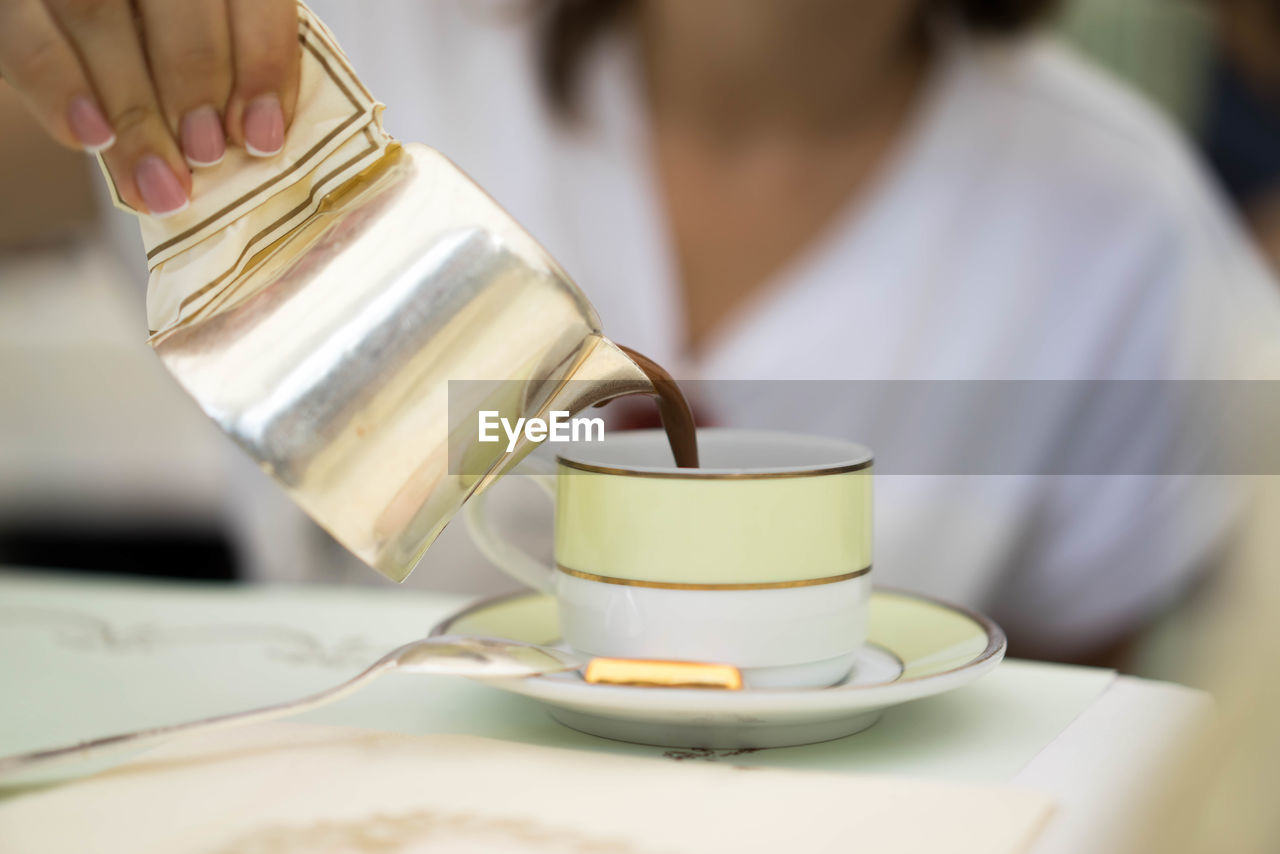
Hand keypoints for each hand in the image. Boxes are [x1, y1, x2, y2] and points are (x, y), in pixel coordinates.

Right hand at [0, 0, 299, 215]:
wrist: (81, 28)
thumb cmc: (163, 45)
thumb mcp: (207, 45)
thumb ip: (230, 72)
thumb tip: (257, 145)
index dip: (262, 65)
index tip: (263, 137)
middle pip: (176, 2)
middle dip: (195, 86)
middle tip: (206, 155)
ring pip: (96, 13)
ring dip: (134, 108)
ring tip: (159, 179)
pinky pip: (27, 35)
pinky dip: (59, 88)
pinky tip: (93, 140)